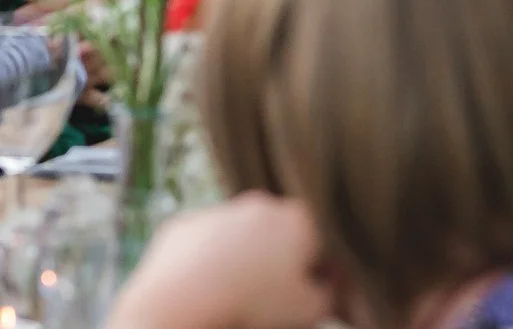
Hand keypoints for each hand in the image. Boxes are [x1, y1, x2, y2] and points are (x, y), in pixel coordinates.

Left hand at [107, 193, 337, 328]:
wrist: (179, 304)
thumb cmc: (250, 306)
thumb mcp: (308, 310)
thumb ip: (330, 294)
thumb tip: (330, 287)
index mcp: (297, 219)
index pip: (317, 240)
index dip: (312, 269)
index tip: (302, 293)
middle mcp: (260, 205)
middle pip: (275, 234)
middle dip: (273, 259)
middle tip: (264, 295)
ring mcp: (218, 213)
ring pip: (236, 236)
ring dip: (238, 259)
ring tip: (229, 294)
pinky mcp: (182, 226)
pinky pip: (200, 244)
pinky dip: (203, 262)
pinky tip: (200, 289)